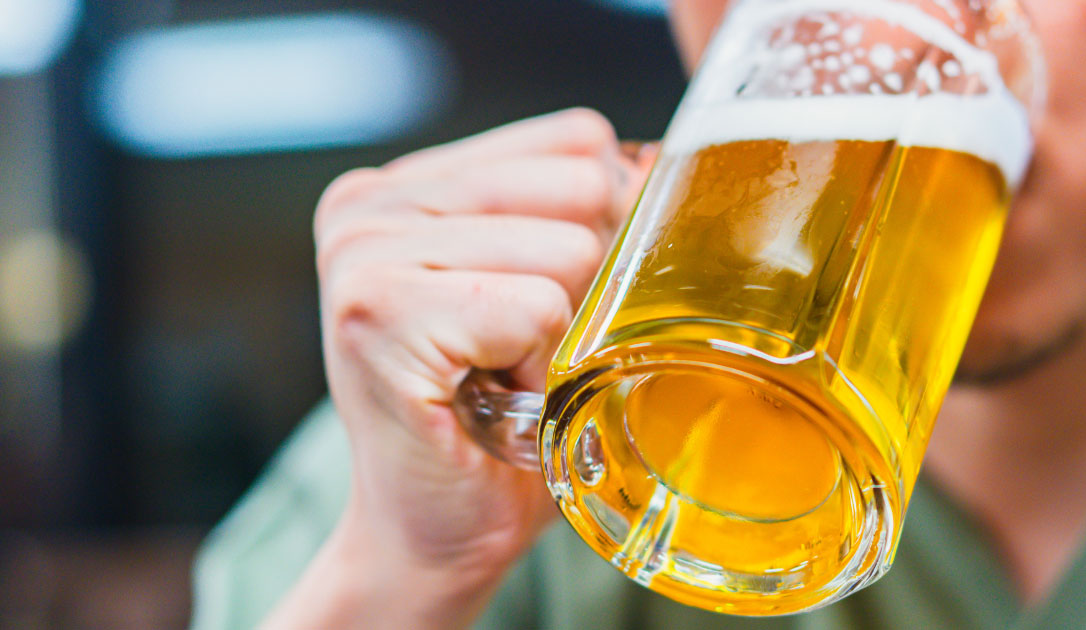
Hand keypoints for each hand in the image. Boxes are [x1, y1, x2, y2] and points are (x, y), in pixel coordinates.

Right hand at [263, 109, 654, 628]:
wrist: (433, 536)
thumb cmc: (496, 425)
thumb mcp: (543, 294)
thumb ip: (584, 219)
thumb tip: (659, 171)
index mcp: (407, 184)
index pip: (575, 140)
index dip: (604, 228)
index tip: (555, 301)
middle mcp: (370, 204)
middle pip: (582, 188)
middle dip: (585, 287)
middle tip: (525, 352)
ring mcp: (361, 253)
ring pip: (568, 252)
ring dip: (560, 337)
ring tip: (504, 379)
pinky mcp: (375, 313)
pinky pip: (536, 310)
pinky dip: (539, 371)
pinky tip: (491, 402)